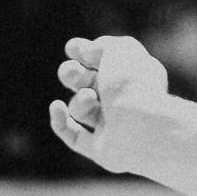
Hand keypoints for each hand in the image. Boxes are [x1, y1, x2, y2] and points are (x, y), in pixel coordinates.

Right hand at [49, 35, 168, 172]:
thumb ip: (103, 46)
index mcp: (136, 76)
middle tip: (72, 72)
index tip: (72, 48)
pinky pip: (74, 136)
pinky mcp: (101, 150)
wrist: (140, 127)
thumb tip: (85, 51)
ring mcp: (114, 127)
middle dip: (74, 75)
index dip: (87, 52)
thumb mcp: (121, 50)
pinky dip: (61, 121)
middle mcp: (125, 101)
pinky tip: (56, 106)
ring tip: (90, 98)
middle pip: (89, 85)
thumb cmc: (132, 85)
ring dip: (79, 99)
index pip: (107, 61)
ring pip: (81, 108)